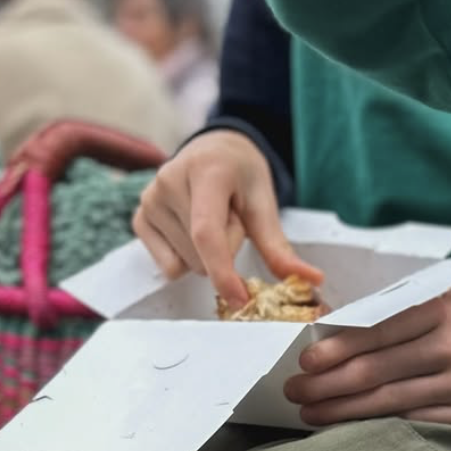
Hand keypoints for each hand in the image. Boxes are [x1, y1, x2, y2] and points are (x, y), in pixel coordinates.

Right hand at [134, 130, 320, 308]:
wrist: (213, 150)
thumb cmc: (241, 175)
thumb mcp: (264, 202)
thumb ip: (279, 246)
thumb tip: (311, 280)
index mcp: (206, 171)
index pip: (208, 233)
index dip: (224, 272)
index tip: (240, 300)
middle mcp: (169, 181)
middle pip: (203, 256)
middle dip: (226, 251)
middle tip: (230, 220)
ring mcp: (149, 199)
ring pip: (187, 265)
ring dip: (206, 255)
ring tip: (210, 221)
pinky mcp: (139, 216)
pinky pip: (167, 266)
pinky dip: (185, 259)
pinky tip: (190, 231)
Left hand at [285, 282, 450, 428]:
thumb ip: (416, 303)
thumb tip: (354, 315)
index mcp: (442, 309)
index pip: (375, 329)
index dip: (334, 347)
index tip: (304, 359)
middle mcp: (448, 344)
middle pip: (373, 367)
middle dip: (326, 382)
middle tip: (294, 391)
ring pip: (388, 399)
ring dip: (342, 410)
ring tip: (310, 415)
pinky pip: (417, 423)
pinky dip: (381, 428)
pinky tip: (354, 431)